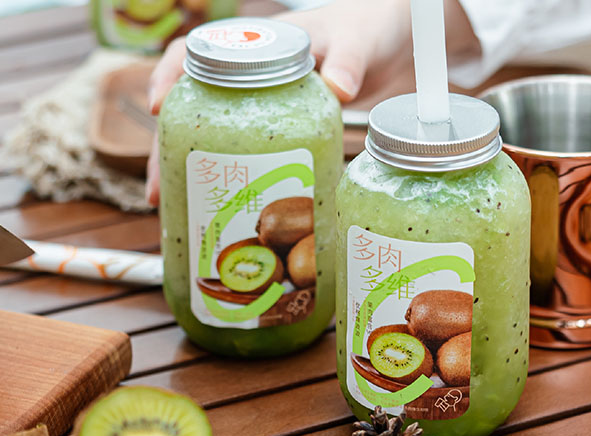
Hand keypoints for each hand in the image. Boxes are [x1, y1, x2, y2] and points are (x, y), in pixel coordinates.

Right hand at [145, 0, 475, 205]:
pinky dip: (235, 179)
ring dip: (196, 173)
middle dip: (170, 150)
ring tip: (181, 211)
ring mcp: (263, 107)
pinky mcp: (282, 131)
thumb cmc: (368, 28)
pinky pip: (250, 154)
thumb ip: (348, 61)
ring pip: (215, 139)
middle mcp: (250, 78)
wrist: (392, 43)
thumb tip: (339, 88)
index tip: (155, 108)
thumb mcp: (356, 41)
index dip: (168, 77)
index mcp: (256, 46)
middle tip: (159, 191)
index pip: (194, 53)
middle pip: (193, 112)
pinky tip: (227, 208)